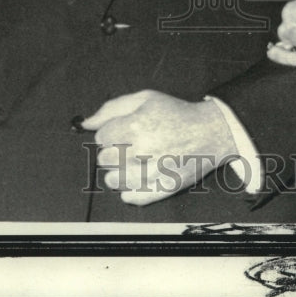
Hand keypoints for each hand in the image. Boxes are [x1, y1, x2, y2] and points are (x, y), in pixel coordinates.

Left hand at [82, 90, 237, 205]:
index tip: (123, 130)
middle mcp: (143, 150)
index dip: (111, 131)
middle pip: (104, 159)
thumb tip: (84, 122)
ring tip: (135, 159)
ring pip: (113, 180)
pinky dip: (130, 190)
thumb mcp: (146, 98)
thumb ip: (112, 108)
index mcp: (137, 125)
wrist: (211, 131)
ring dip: (119, 170)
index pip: (102, 136)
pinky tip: (138, 177)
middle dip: (113, 151)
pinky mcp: (163, 189)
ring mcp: (153, 173)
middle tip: (131, 144)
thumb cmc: (176, 114)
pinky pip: (132, 197)